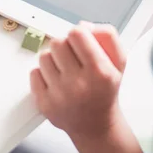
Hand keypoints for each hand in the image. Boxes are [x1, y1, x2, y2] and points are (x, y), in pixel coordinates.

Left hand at [30, 22, 126, 139]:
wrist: (95, 126)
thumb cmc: (104, 91)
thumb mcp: (118, 62)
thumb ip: (107, 36)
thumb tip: (83, 26)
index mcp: (100, 71)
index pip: (77, 34)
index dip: (78, 34)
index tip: (81, 42)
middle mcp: (79, 84)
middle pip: (58, 42)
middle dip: (65, 46)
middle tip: (73, 58)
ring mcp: (60, 95)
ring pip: (44, 56)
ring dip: (53, 59)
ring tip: (65, 71)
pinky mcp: (44, 103)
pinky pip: (34, 73)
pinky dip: (42, 74)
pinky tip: (56, 81)